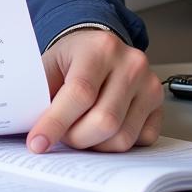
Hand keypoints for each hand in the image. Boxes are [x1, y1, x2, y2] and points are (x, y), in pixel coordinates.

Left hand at [26, 29, 162, 153]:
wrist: (97, 46)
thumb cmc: (71, 57)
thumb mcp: (49, 63)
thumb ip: (40, 92)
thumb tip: (31, 131)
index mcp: (99, 48)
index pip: (80, 93)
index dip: (56, 122)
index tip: (38, 142)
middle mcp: (131, 64)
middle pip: (105, 120)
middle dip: (76, 138)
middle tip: (60, 136)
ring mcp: (150, 86)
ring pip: (123, 137)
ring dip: (94, 145)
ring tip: (77, 132)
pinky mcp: (159, 107)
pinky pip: (139, 141)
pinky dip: (114, 144)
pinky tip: (99, 130)